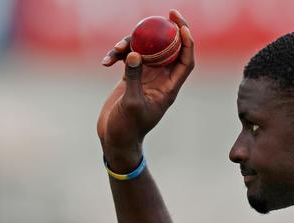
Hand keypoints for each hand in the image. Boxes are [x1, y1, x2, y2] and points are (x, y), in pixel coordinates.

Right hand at [97, 9, 193, 170]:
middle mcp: (160, 80)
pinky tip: (105, 61)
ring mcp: (146, 78)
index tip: (182, 26)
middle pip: (169, 49)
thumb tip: (136, 54)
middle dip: (168, 31)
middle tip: (167, 13)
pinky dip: (118, 55)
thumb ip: (134, 79)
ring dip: (132, 43)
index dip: (188, 42)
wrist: (115, 139)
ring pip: (146, 50)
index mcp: (168, 88)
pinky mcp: (131, 77)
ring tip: (116, 48)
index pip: (185, 61)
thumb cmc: (127, 128)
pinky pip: (129, 57)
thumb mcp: (130, 103)